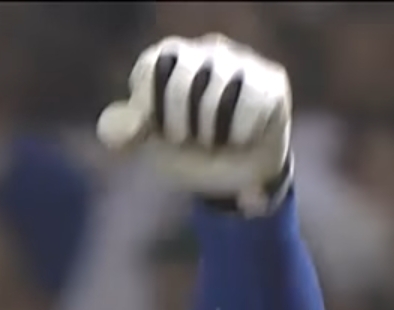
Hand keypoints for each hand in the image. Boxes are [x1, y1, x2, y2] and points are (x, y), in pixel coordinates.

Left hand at [97, 35, 293, 214]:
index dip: (148, 103)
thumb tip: (121, 128)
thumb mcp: (151, 143)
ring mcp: (242, 60)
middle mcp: (207, 49)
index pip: (152, 65)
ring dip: (210, 131)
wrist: (236, 175)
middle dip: (177, 120)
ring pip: (217, 90)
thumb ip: (125, 132)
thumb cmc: (189, 150)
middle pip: (182, 75)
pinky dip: (239, 133)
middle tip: (183, 138)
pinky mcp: (271, 79)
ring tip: (213, 140)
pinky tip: (240, 138)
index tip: (152, 128)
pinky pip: (249, 104)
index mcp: (171, 58)